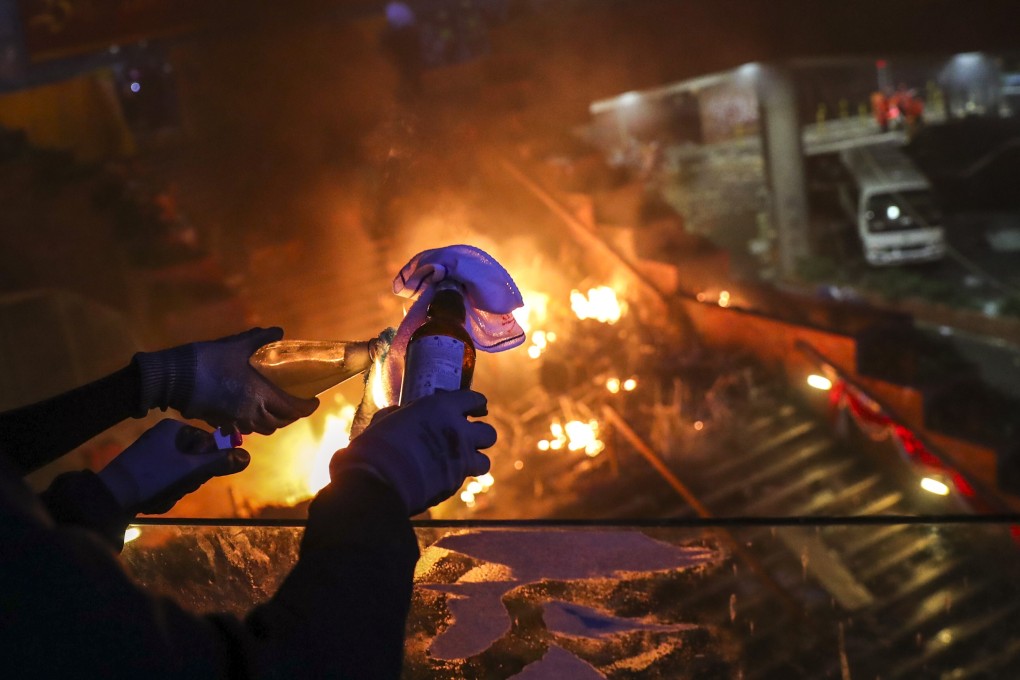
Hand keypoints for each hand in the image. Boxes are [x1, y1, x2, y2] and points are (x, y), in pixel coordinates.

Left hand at [97, 419, 249, 514]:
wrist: (111, 497)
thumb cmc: (152, 477)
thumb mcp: (189, 470)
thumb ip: (219, 462)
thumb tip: (247, 457)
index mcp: (174, 429)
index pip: (209, 443)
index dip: (208, 463)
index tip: (197, 476)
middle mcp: (164, 437)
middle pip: (197, 459)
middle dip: (190, 479)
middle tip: (178, 487)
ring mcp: (154, 453)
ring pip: (183, 472)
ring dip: (178, 489)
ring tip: (163, 495)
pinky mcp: (145, 469)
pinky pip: (168, 479)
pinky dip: (165, 492)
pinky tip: (154, 499)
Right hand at [135, 327, 318, 434]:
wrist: (173, 378)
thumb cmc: (208, 360)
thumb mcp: (237, 344)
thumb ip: (260, 338)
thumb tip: (279, 331)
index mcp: (259, 395)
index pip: (292, 409)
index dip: (306, 408)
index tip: (314, 401)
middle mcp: (250, 412)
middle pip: (278, 423)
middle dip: (291, 416)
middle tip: (296, 403)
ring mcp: (234, 421)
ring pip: (262, 429)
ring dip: (273, 421)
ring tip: (276, 407)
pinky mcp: (219, 422)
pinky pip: (244, 429)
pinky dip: (253, 423)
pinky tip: (251, 410)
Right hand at [330, 390, 495, 515]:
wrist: (377, 481)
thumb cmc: (376, 445)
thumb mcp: (386, 419)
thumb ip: (401, 414)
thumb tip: (399, 413)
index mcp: (442, 408)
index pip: (474, 399)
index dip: (476, 403)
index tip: (476, 407)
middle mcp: (458, 432)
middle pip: (489, 433)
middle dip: (480, 435)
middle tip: (467, 437)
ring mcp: (459, 460)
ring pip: (485, 461)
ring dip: (475, 460)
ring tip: (461, 460)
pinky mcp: (454, 484)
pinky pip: (463, 479)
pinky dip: (454, 477)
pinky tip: (438, 476)